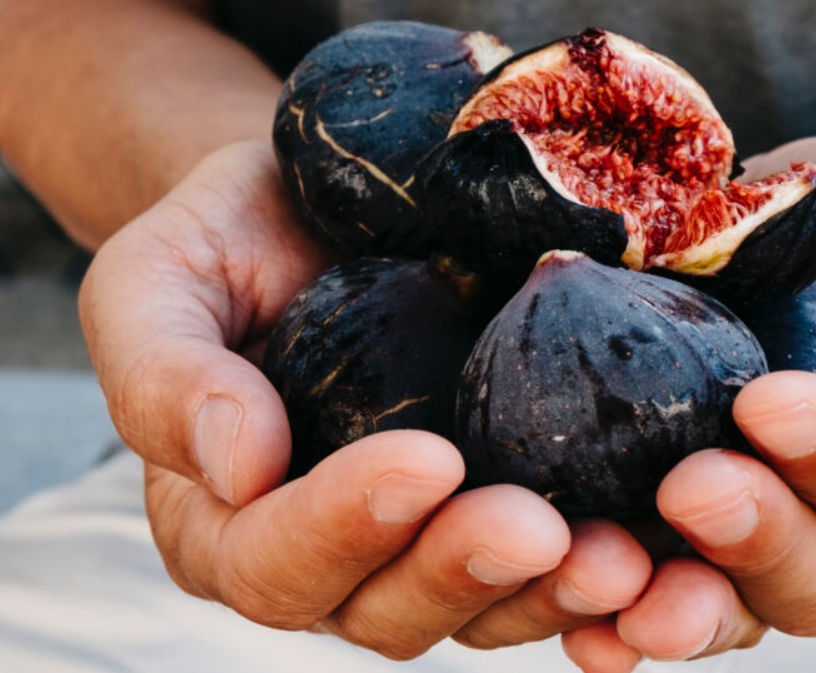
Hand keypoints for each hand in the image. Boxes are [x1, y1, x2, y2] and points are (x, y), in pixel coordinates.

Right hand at [79, 139, 651, 658]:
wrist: (318, 205)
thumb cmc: (229, 239)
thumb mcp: (157, 278)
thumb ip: (162, 371)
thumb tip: (235, 468)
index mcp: (225, 520)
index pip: (271, 559)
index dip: (343, 526)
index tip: (423, 460)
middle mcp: (327, 554)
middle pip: (384, 609)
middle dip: (461, 572)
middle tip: (537, 526)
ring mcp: (422, 542)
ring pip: (480, 610)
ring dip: (549, 595)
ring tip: (620, 556)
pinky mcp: (501, 506)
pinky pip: (548, 571)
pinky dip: (600, 578)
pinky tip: (659, 551)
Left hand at [562, 126, 815, 668]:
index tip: (772, 401)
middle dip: (755, 538)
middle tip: (691, 484)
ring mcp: (780, 554)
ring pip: (740, 610)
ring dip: (677, 600)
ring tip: (613, 572)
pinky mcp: (698, 540)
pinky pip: (664, 593)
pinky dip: (617, 612)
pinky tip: (576, 612)